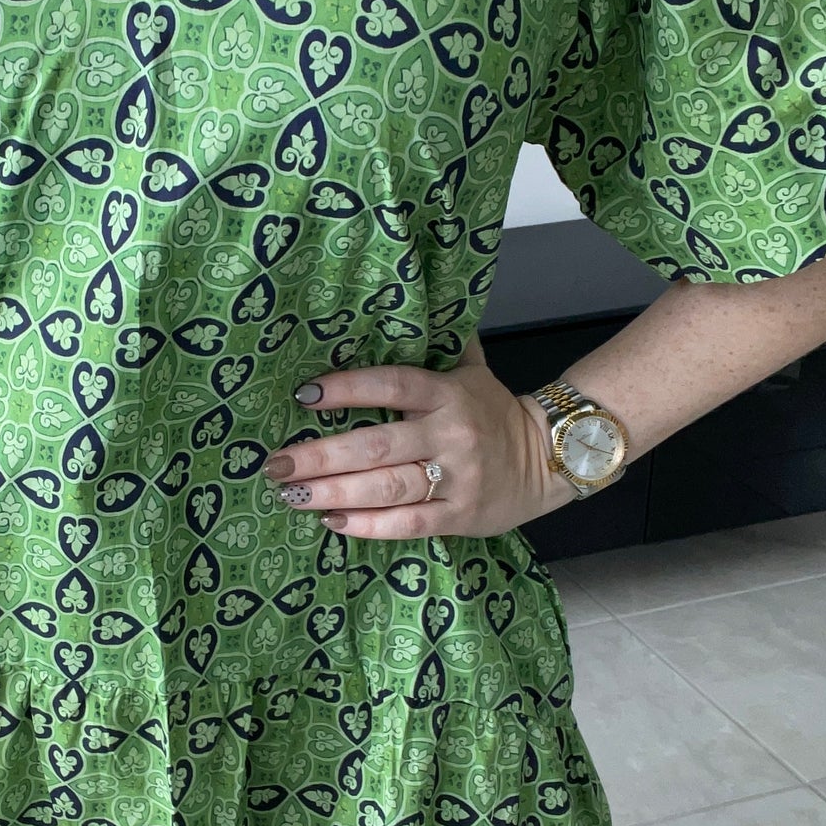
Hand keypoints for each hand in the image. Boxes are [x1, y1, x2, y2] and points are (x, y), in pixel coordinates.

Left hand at [262, 343, 576, 539]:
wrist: (548, 460)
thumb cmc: (493, 412)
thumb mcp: (473, 371)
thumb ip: (440, 343)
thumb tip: (406, 299)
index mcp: (447, 393)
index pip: (391, 385)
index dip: (346, 388)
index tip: (303, 396)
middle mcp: (450, 434)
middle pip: (376, 445)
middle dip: (320, 456)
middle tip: (276, 464)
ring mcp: (456, 478)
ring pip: (386, 487)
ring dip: (333, 492)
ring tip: (292, 494)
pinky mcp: (460, 515)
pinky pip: (408, 524)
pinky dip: (367, 525)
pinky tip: (332, 521)